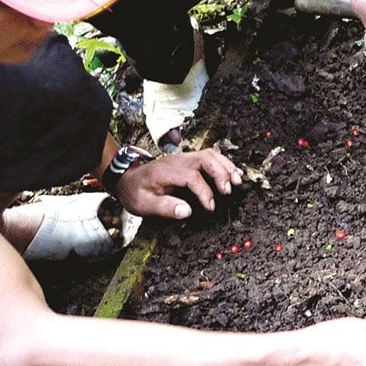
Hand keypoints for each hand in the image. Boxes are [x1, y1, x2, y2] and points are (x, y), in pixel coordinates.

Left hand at [117, 148, 240, 218]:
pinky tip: (232, 174)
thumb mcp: (143, 204)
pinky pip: (209, 156)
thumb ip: (164, 208)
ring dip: (225, 167)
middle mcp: (176, 160)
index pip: (191, 176)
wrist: (127, 179)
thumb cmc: (135, 192)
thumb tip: (187, 211)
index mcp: (165, 171)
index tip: (210, 207)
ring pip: (210, 154)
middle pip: (204, 159)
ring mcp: (183, 158)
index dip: (204, 192)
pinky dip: (223, 163)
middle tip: (228, 191)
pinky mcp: (188, 160)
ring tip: (237, 181)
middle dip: (220, 174)